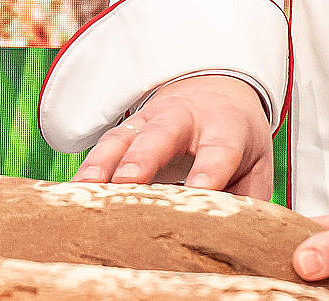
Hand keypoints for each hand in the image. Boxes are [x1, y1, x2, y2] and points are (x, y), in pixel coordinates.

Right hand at [73, 74, 272, 196]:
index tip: (200, 190)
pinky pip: (104, 145)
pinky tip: (73, 190)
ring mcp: (151, 119)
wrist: (216, 86)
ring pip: (124, 137)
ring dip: (103, 163)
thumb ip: (248, 200)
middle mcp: (185, 118)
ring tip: (85, 188)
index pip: (218, 149)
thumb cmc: (237, 138)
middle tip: (127, 181)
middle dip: (143, 158)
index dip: (208, 171)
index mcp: (226, 127)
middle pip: (162, 135)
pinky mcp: (128, 127)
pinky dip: (88, 168)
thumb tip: (239, 242)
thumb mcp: (255, 164)